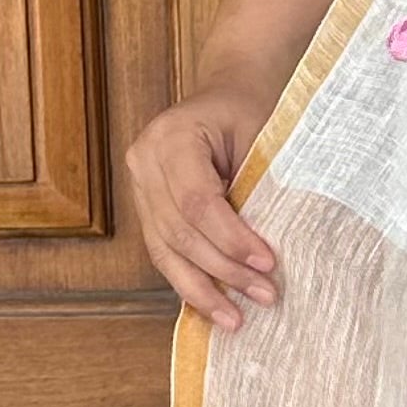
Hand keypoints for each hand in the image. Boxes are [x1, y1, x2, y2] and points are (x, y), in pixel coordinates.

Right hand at [126, 88, 279, 330]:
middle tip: (265, 295)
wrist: (231, 88)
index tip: (268, 263)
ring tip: (237, 318)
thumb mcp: (261, 138)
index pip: (198, 203)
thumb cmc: (251, 110)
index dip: (232, 239)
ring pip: (165, 250)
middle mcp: (144, 161)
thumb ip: (257, 190)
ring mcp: (138, 184)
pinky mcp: (145, 205)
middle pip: (180, 231)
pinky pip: (164, 251)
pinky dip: (190, 280)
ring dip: (204, 288)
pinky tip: (213, 306)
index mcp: (171, 137)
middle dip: (224, 271)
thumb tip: (268, 257)